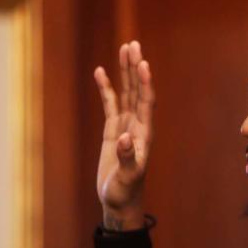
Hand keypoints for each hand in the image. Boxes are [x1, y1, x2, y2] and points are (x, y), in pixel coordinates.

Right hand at [94, 41, 154, 228]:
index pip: (146, 102)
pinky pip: (111, 105)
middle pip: (138, 91)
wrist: (120, 202)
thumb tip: (123, 138)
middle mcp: (138, 126)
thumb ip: (126, 158)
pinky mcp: (113, 132)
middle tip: (133, 45)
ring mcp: (126, 127)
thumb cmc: (126, 192)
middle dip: (135, 68)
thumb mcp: (127, 177)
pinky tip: (101, 72)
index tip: (143, 62)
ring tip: (124, 49)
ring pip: (127, 94)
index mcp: (145, 135)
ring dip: (125, 73)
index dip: (145, 83)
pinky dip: (107, 89)